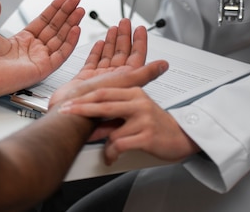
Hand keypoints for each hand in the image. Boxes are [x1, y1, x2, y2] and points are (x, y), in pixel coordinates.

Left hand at [0, 0, 84, 103]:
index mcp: (20, 41)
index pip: (43, 22)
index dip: (55, 9)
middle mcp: (31, 50)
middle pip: (55, 28)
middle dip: (67, 12)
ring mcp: (37, 59)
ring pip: (60, 39)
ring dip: (71, 23)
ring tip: (80, 9)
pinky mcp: (41, 69)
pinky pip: (60, 55)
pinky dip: (70, 42)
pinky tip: (76, 28)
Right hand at [50, 17, 148, 105]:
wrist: (72, 113)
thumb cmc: (97, 102)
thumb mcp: (126, 82)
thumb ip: (145, 72)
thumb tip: (164, 65)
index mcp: (126, 79)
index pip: (136, 56)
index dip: (139, 41)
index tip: (140, 29)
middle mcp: (114, 78)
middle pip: (123, 52)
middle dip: (125, 36)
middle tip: (126, 23)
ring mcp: (100, 78)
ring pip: (108, 54)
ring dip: (112, 41)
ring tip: (114, 28)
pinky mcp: (85, 78)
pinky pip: (93, 61)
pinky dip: (96, 51)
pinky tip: (98, 43)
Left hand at [58, 86, 199, 163]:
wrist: (182, 136)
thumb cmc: (156, 125)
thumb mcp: (135, 114)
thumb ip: (114, 116)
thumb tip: (91, 124)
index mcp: (134, 92)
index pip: (104, 91)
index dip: (84, 97)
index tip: (69, 102)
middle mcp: (138, 102)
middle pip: (103, 103)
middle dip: (81, 109)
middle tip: (67, 112)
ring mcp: (143, 118)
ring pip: (112, 129)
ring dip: (104, 143)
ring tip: (106, 151)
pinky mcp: (147, 135)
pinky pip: (120, 144)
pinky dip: (112, 153)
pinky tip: (112, 156)